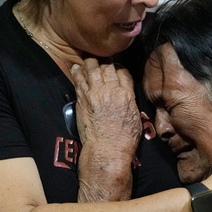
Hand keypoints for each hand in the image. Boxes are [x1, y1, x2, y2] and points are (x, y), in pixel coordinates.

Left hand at [71, 58, 140, 201]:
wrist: (107, 149)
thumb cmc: (124, 139)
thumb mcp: (135, 118)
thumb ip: (130, 102)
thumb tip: (128, 97)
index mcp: (127, 95)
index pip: (123, 72)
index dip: (119, 69)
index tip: (115, 70)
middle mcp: (112, 91)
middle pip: (108, 68)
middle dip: (105, 65)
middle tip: (102, 65)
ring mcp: (95, 93)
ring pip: (93, 69)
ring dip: (91, 63)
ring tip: (89, 61)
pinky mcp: (83, 99)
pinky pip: (79, 79)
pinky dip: (77, 71)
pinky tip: (76, 67)